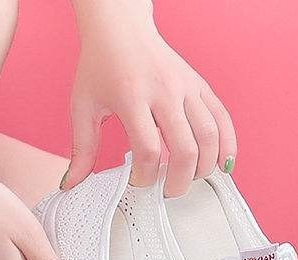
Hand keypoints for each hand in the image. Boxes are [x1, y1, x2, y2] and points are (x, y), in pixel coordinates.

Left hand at [64, 2, 236, 196]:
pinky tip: (222, 164)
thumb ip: (81, 150)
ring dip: (204, 167)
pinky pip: (222, 117)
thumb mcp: (82, 108)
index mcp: (132, 98)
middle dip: (179, 181)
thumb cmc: (99, 68)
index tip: (136, 183)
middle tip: (167, 192)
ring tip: (190, 180)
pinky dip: (227, 144)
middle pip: (185, 149)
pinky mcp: (199, 85)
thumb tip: (71, 184)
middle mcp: (164, 91)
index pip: (148, 151)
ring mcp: (186, 87)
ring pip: (209, 135)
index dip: (145, 177)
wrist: (120, 28)